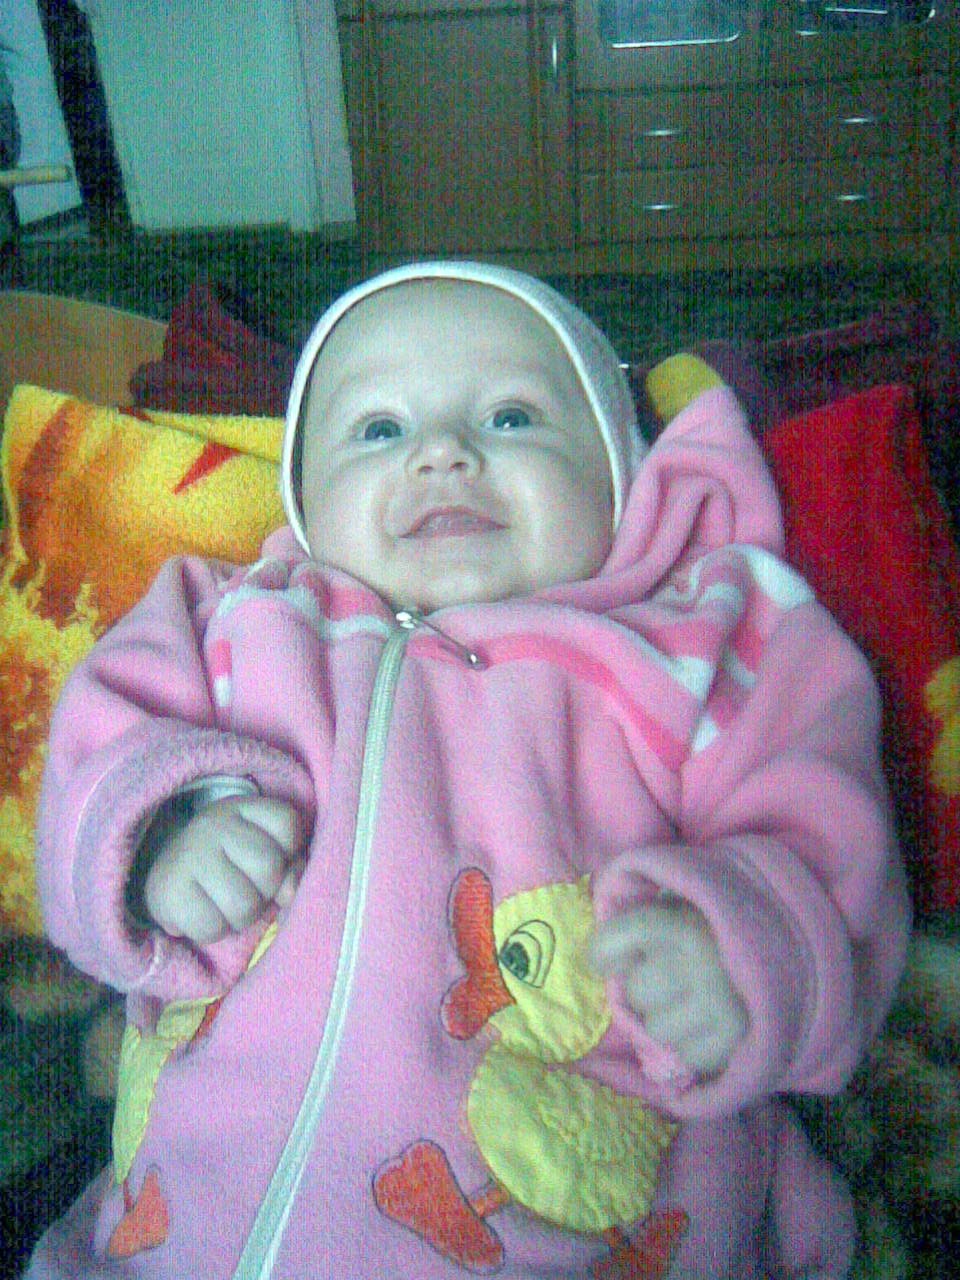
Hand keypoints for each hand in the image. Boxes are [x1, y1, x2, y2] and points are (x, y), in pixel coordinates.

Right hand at [142, 796, 305, 945]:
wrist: (167, 878)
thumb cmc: (228, 867)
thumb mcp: (263, 855)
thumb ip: (289, 868)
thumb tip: (289, 894)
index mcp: (241, 809)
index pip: (287, 824)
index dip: (288, 851)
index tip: (264, 859)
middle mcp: (213, 824)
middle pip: (268, 866)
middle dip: (265, 891)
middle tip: (245, 890)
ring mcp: (189, 854)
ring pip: (244, 904)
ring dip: (242, 918)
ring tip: (226, 906)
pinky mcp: (169, 890)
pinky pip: (212, 927)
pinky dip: (215, 931)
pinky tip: (205, 915)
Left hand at [591, 898, 747, 1076]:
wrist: (794, 948)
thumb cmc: (722, 926)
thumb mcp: (686, 903)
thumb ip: (647, 918)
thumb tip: (599, 954)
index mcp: (683, 922)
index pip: (618, 937)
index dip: (602, 951)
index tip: (603, 960)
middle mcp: (699, 962)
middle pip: (635, 992)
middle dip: (643, 987)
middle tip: (666, 979)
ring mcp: (720, 1004)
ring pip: (657, 1029)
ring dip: (666, 1020)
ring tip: (689, 1003)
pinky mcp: (737, 1039)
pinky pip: (687, 1057)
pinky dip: (691, 1045)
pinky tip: (707, 1025)